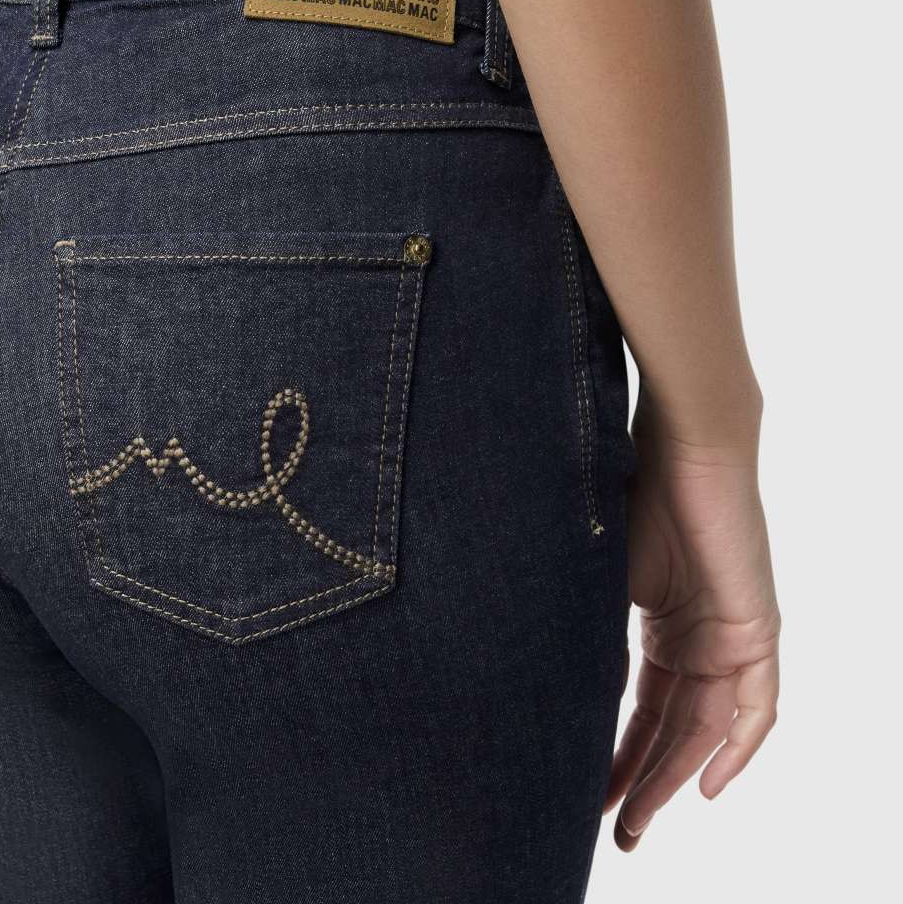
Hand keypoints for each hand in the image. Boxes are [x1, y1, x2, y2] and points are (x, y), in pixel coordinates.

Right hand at [604, 388, 779, 850]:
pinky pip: (756, 707)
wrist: (680, 444)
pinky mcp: (755, 628)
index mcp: (662, 625)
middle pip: (674, 728)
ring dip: (676, 775)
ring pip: (710, 727)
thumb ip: (578, 627)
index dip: (618, 754)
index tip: (589, 794)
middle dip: (642, 780)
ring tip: (639, 819)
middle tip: (614, 827)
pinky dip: (736, 749)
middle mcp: (699, 638)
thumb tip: (515, 670)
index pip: (643, 707)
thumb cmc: (628, 494)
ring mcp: (730, 634)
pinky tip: (704, 786)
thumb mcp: (594, 578)